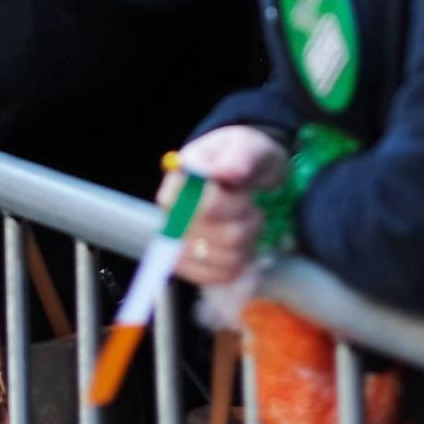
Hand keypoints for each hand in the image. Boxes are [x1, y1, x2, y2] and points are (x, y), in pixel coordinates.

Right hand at [166, 126, 288, 288]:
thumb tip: (221, 171)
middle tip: (250, 205)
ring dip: (246, 243)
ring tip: (247, 223)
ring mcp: (179, 242)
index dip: (227, 205)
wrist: (249, 174)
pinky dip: (237, 264)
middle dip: (245, 222)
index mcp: (179, 182)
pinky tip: (240, 247)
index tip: (240, 190)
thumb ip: (238, 157)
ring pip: (222, 259)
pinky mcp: (190, 264)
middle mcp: (173, 214)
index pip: (199, 207)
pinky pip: (216, 277)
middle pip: (217, 237)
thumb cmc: (244, 158)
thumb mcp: (249, 146)